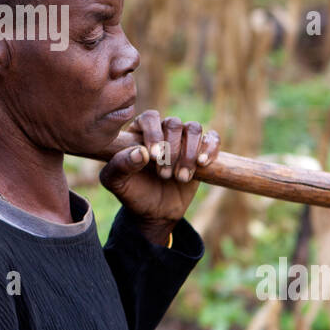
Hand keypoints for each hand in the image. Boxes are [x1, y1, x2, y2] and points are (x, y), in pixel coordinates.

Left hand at [98, 110, 221, 244]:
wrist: (155, 212)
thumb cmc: (133, 192)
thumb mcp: (116, 183)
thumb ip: (120, 166)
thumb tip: (140, 153)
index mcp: (140, 131)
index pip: (150, 118)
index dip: (154, 134)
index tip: (154, 157)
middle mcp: (163, 130)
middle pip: (174, 123)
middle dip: (172, 151)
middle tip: (164, 175)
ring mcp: (184, 139)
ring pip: (194, 128)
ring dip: (189, 153)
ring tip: (181, 178)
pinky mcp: (201, 150)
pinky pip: (212, 139)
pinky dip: (210, 148)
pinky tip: (202, 164)